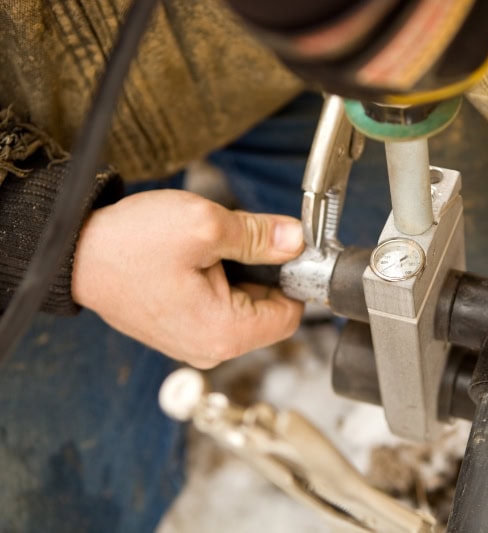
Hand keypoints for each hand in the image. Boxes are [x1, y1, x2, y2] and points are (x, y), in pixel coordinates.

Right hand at [72, 189, 304, 368]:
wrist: (72, 253)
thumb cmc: (129, 243)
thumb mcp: (204, 225)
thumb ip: (260, 236)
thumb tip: (296, 240)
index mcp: (225, 333)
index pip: (291, 315)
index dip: (294, 278)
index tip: (284, 249)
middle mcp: (211, 349)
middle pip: (269, 313)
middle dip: (265, 275)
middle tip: (241, 241)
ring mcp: (194, 344)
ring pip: (245, 309)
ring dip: (241, 277)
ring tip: (212, 250)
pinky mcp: (180, 332)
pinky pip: (219, 309)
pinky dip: (219, 284)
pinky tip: (198, 262)